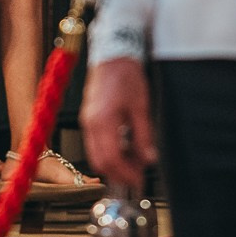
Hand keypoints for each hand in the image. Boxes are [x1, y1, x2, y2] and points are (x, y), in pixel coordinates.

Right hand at [80, 57, 155, 188]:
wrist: (112, 56)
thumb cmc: (126, 76)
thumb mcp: (141, 107)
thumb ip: (144, 136)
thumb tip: (148, 158)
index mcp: (103, 121)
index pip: (112, 159)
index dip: (126, 173)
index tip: (139, 180)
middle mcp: (90, 124)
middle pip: (100, 161)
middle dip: (118, 174)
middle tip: (137, 176)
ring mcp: (87, 121)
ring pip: (95, 155)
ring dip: (113, 164)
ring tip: (133, 162)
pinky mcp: (88, 118)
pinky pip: (94, 144)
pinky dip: (108, 152)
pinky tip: (124, 148)